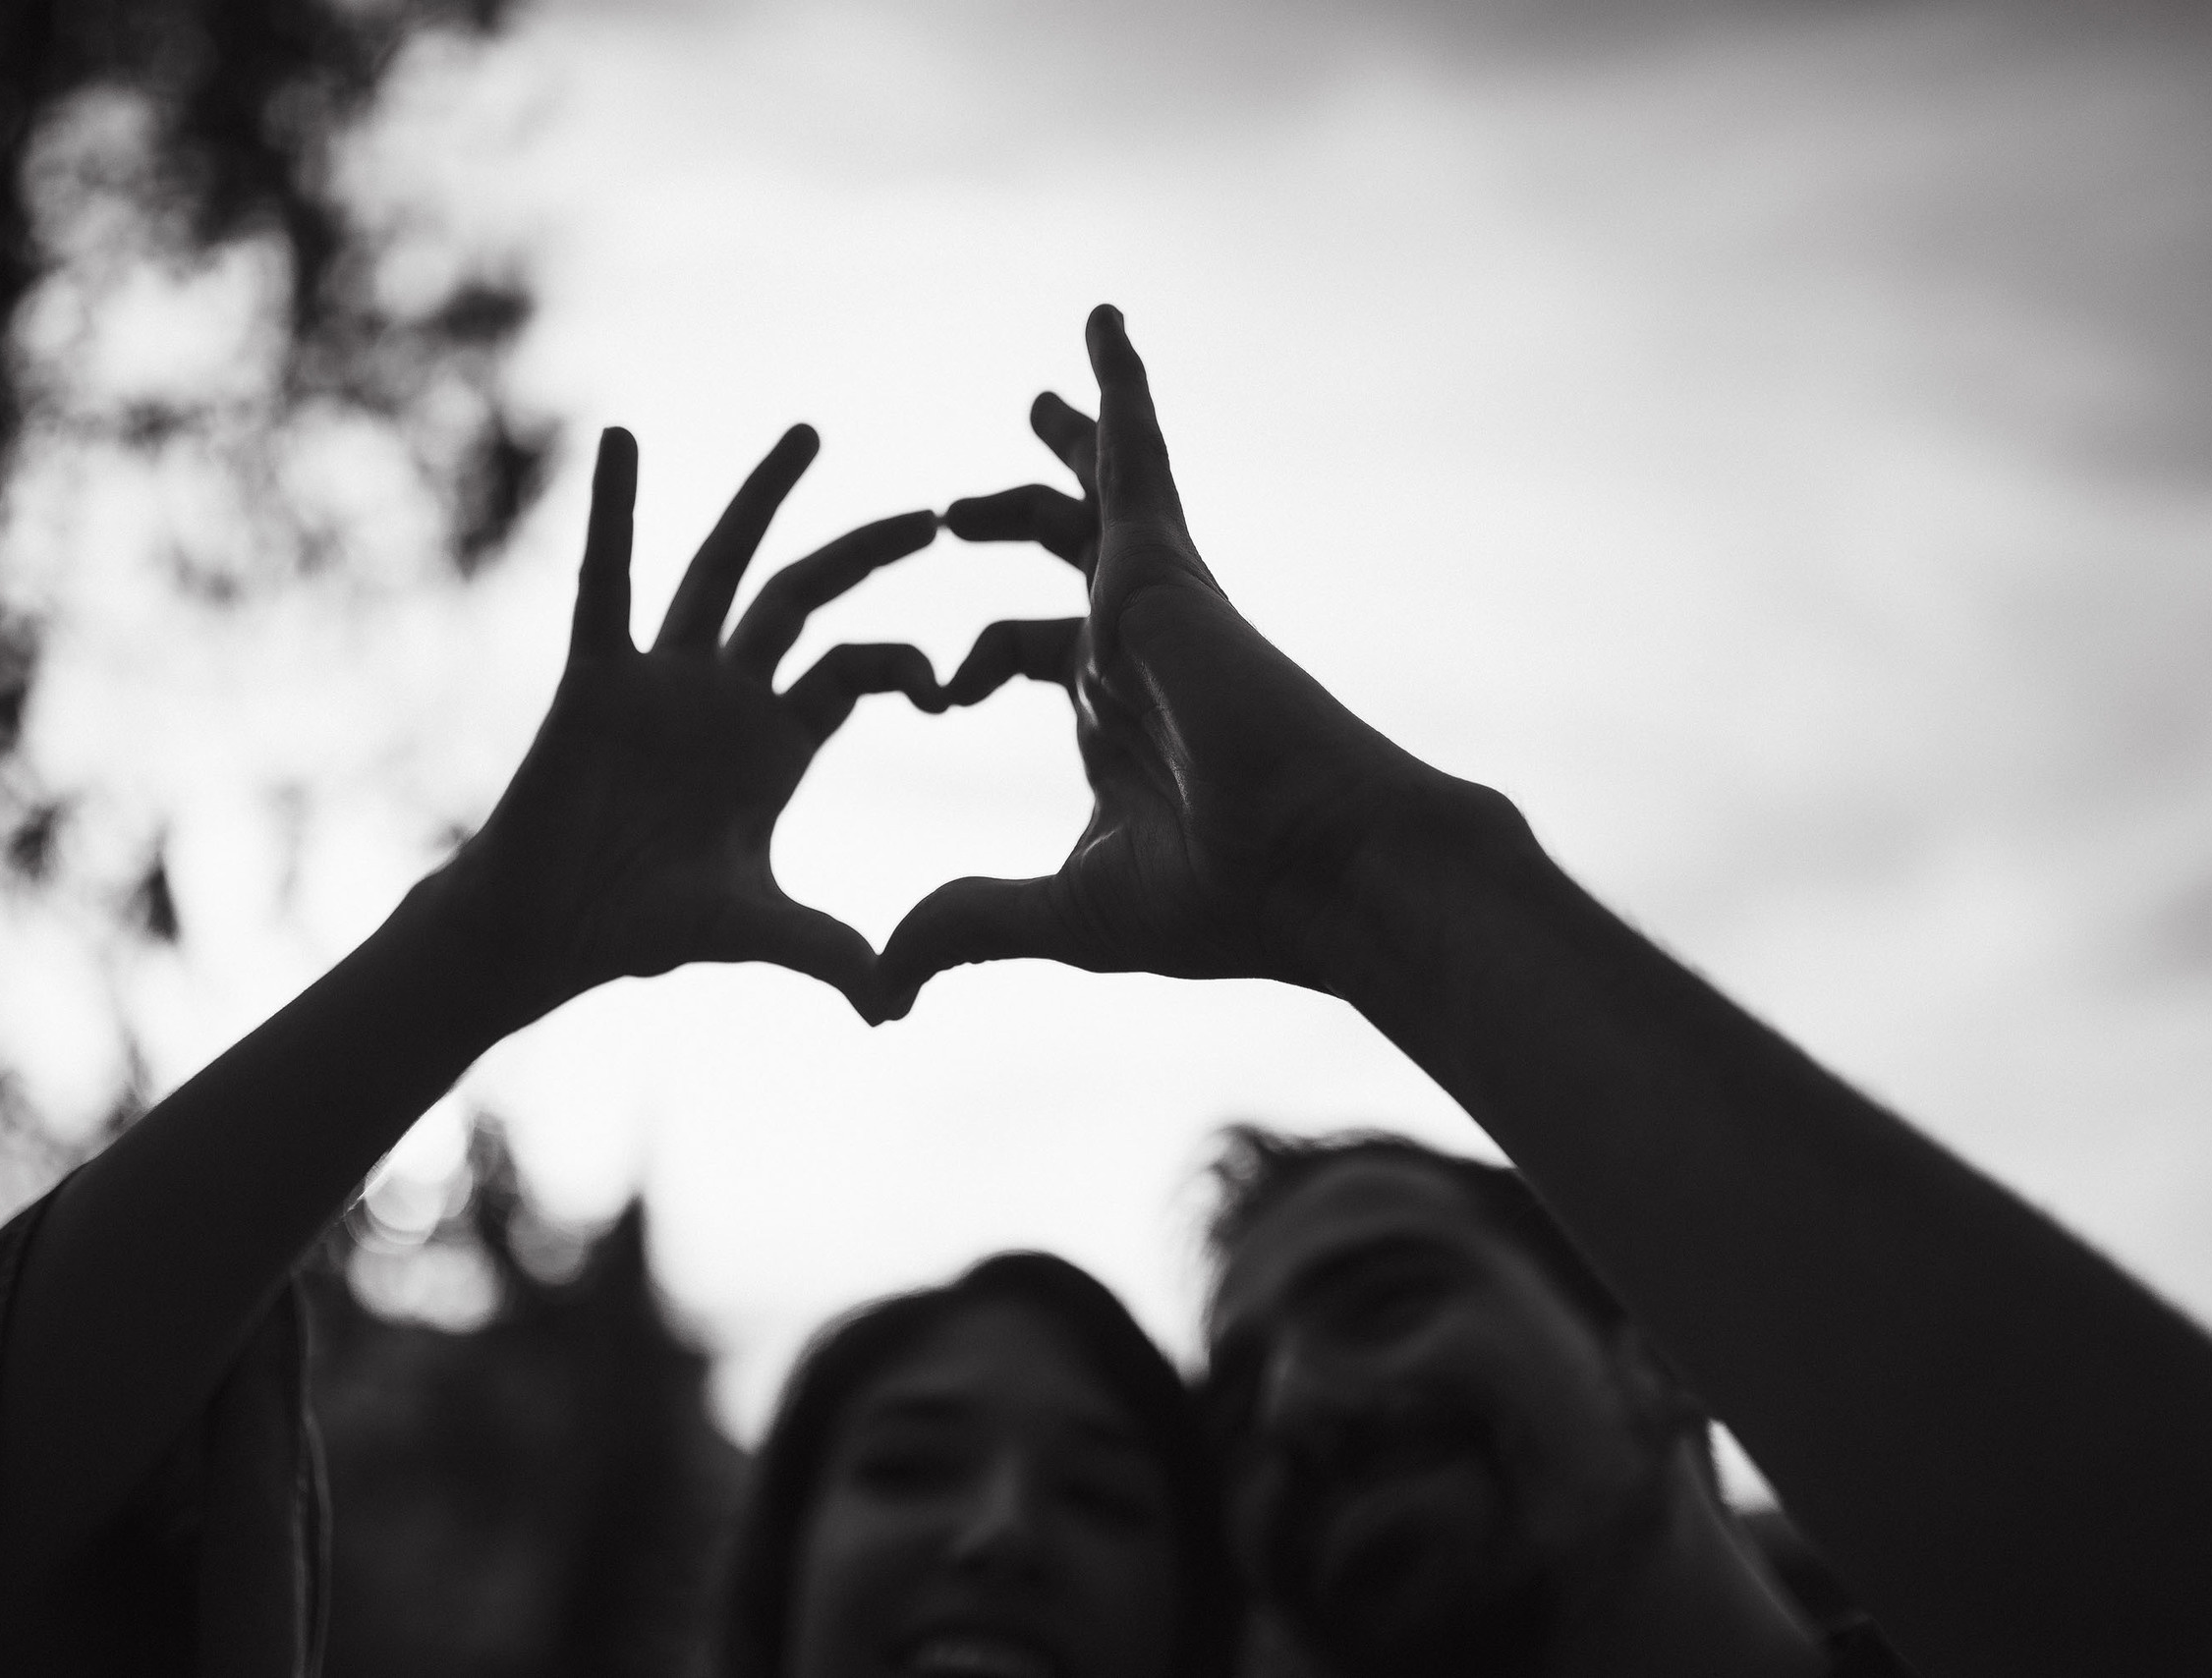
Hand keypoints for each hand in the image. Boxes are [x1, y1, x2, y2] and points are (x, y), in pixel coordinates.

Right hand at [440, 424, 941, 1026]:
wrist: (549, 930)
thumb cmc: (644, 924)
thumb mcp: (758, 928)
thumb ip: (828, 951)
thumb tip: (897, 1009)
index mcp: (777, 739)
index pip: (859, 671)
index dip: (909, 664)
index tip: (949, 683)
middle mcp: (727, 692)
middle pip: (807, 598)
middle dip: (866, 553)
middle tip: (932, 513)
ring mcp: (663, 676)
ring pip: (724, 568)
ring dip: (764, 500)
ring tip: (811, 435)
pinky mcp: (596, 675)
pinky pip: (606, 581)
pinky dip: (613, 513)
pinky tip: (621, 442)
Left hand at [880, 307, 1516, 1013]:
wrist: (1323, 868)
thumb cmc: (1223, 902)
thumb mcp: (1063, 913)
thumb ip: (970, 923)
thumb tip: (888, 984)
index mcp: (1111, 718)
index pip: (1027, 657)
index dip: (962, 666)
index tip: (926, 692)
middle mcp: (1133, 649)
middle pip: (1065, 556)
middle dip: (1018, 517)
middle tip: (963, 499)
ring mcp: (1154, 602)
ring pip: (1099, 495)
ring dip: (1065, 446)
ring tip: (1033, 399)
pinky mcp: (1166, 565)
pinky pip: (1136, 454)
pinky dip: (1120, 390)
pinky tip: (1099, 324)